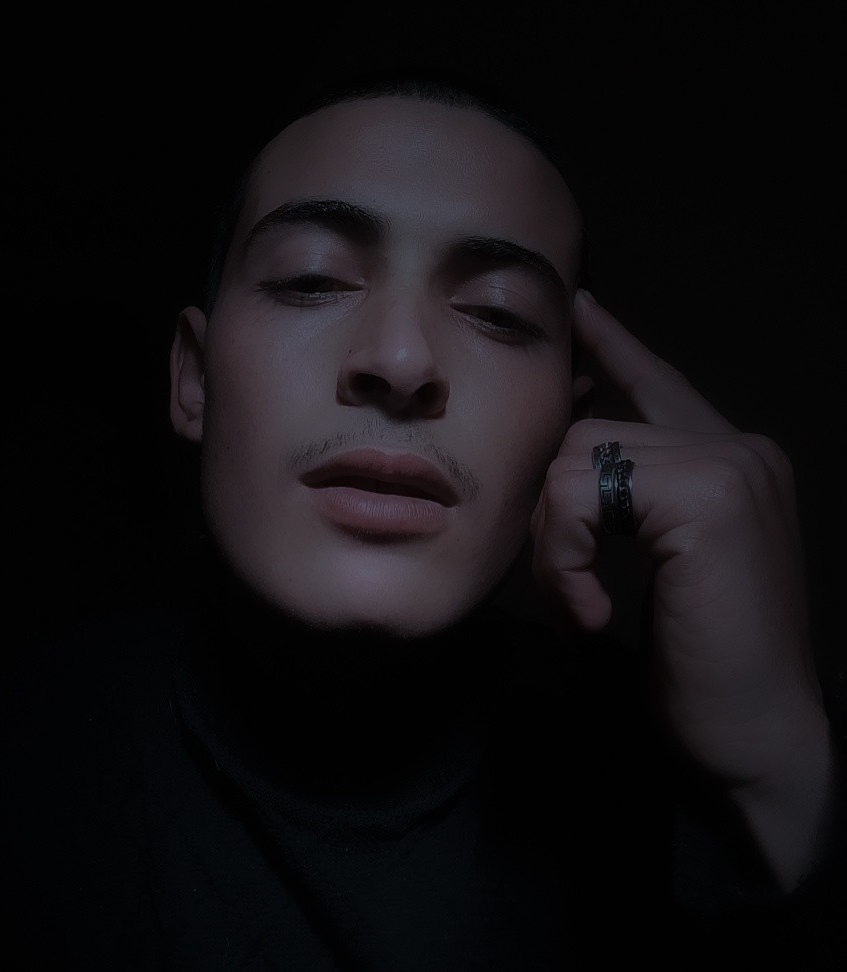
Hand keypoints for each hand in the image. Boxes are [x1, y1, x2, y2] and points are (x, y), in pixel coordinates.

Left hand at [529, 290, 834, 887]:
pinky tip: (593, 613)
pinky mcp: (708, 496)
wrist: (755, 732)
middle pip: (585, 431)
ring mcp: (728, 464)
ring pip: (574, 461)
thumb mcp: (660, 562)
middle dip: (550, 512)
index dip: (615, 346)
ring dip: (554, 544)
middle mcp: (737, 445)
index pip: (658, 383)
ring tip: (578, 604)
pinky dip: (566, 559)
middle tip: (561, 583)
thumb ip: (626, 500)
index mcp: (730, 459)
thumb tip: (559, 458)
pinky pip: (580, 495)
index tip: (580, 309)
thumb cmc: (703, 656)